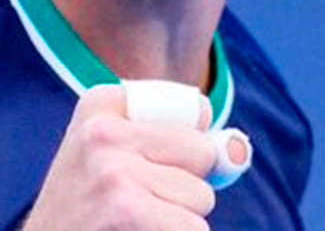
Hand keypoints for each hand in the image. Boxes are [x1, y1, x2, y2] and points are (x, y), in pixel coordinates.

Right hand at [22, 83, 217, 230]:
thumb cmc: (88, 213)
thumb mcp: (117, 160)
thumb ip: (184, 145)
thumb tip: (235, 150)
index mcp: (99, 105)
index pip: (194, 109)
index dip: (183, 151)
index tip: (143, 168)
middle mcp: (102, 131)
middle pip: (202, 153)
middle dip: (184, 187)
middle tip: (135, 206)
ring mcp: (114, 172)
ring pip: (201, 197)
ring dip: (178, 221)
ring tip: (131, 226)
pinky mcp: (128, 212)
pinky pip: (194, 230)